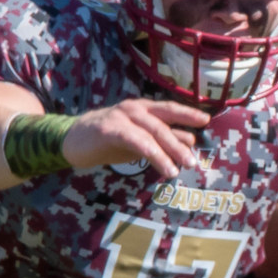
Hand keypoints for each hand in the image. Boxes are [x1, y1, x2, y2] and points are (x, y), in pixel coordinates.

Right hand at [62, 98, 209, 178]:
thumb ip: (163, 139)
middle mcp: (134, 109)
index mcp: (143, 109)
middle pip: (164, 122)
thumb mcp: (141, 139)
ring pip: (152, 132)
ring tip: (181, 169)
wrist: (71, 140)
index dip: (188, 114)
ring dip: (169, 151)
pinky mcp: (109, 129)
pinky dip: (152, 153)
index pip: (170, 109)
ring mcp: (121, 117)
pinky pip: (135, 140)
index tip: (206, 121)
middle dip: (181, 142)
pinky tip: (163, 166)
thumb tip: (191, 140)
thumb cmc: (110, 139)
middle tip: (194, 162)